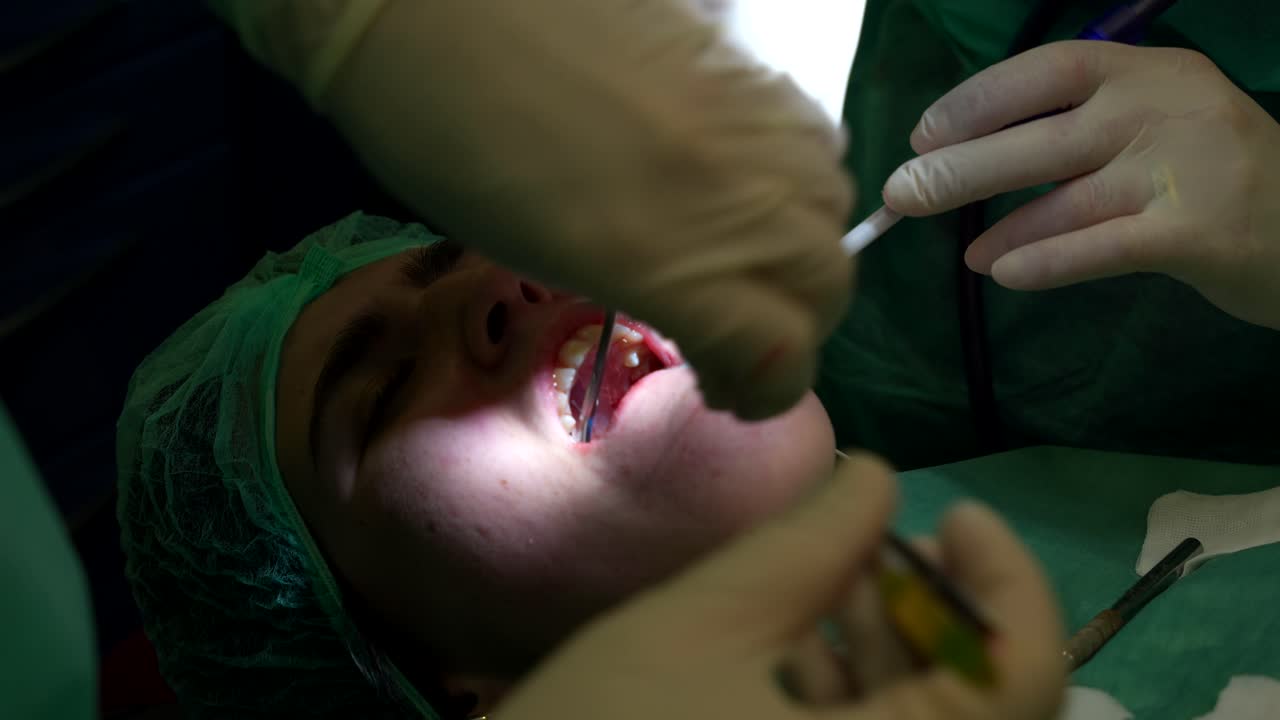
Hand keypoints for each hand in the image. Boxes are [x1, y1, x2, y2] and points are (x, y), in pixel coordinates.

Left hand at [317, 0, 854, 419]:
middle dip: (795, 328)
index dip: (763, 393)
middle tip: (737, 333)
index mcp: (672, 267)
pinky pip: (815, 137)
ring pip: (833, 209)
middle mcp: (737, 200)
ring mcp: (753, 125)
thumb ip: (648, 291)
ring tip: (746, 253)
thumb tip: (698, 310)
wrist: (442, 13)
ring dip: (803, 249)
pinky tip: (748, 176)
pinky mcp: (749, 66)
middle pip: (827, 285)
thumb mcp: (549, 258)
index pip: (780, 358)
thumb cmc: (455, 152)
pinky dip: (797, 176)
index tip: (723, 390)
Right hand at [494, 454, 1065, 719]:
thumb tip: (876, 477)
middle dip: (934, 611)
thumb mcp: (707, 621)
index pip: (1024, 678)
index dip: (1006, 582)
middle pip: (980, 705)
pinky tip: (793, 655)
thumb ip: (810, 541)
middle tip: (869, 545)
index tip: (952, 512)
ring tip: (823, 587)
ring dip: (893, 655)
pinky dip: (855, 702)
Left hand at [882, 41, 1279, 329]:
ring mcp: (1186, 168)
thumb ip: (1080, 134)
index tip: (924, 133)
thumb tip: (969, 158)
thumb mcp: (1154, 128)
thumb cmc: (1214, 177)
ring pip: (1068, 197)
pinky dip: (1047, 260)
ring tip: (963, 254)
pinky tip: (1005, 272)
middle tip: (902, 195)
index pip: (1050, 70)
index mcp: (1150, 70)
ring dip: (1002, 226)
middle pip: (1042, 138)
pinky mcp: (1198, 232)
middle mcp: (1165, 108)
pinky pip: (1102, 247)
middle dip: (962, 167)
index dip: (979, 100)